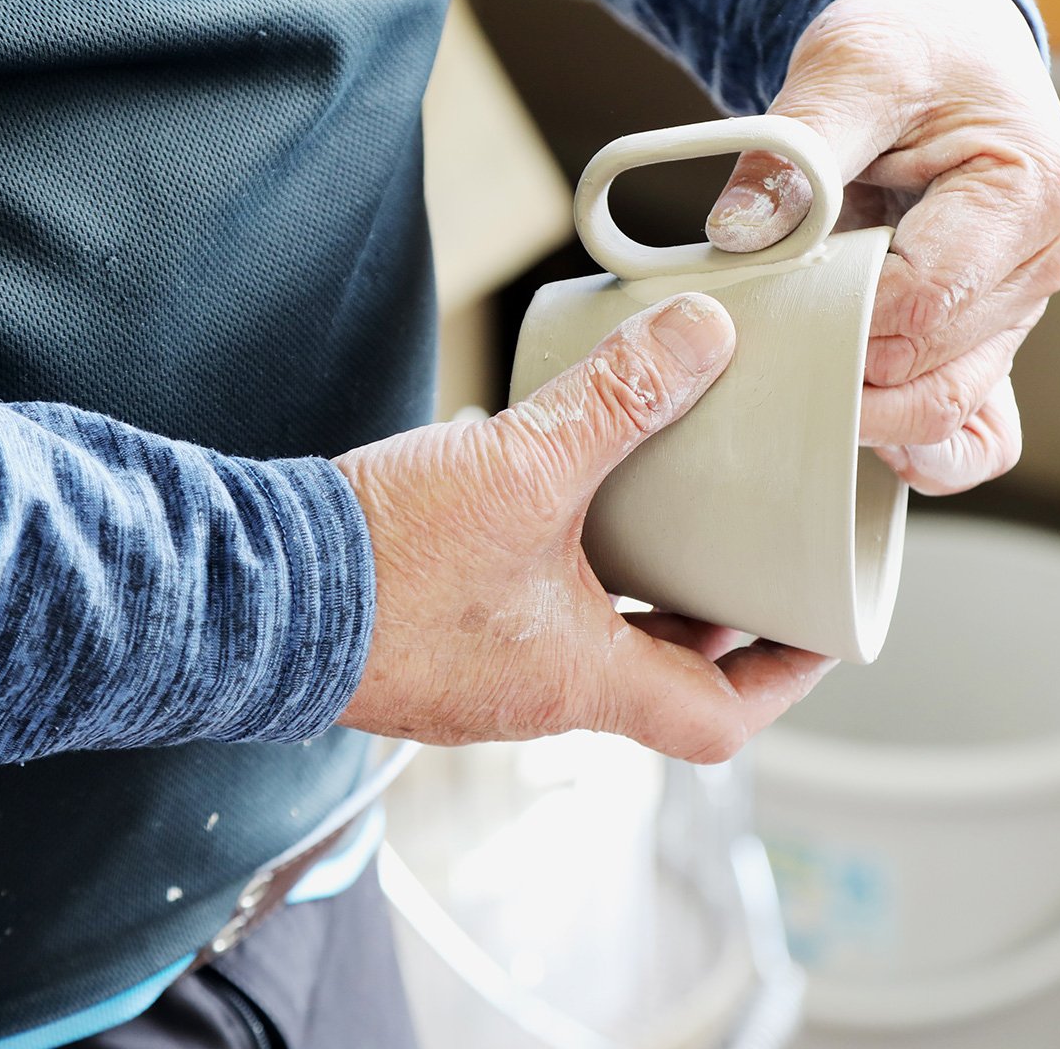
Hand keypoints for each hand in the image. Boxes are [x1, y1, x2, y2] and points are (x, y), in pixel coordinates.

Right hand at [333, 295, 832, 761]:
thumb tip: (704, 338)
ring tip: (668, 510)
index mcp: (580, 680)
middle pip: (663, 674)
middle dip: (716, 614)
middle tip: (750, 550)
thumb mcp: (522, 466)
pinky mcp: (439, 634)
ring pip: (596, 636)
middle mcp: (537, 691)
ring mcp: (484, 670)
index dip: (784, 674)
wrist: (244, 590)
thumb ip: (616, 398)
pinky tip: (559, 499)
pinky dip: (569, 565)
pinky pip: (532, 610)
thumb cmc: (377, 562)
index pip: (719, 721)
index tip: (816, 623)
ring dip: (640, 583)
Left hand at [707, 0, 1059, 495]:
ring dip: (862, 415)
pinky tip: (860, 440)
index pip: (919, 301)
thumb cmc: (911, 50)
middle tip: (753, 354)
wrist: (939, 49)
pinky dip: (919, 449)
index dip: (831, 320)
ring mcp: (1010, 312)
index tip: (759, 311)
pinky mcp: (979, 337)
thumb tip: (740, 235)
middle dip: (835, 371)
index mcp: (1024, 195)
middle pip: (929, 369)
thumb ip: (796, 149)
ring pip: (944, 409)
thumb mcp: (850, 66)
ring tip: (787, 386)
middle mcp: (1034, 265)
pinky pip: (972, 428)